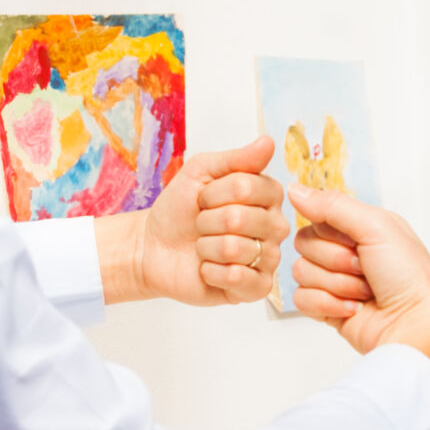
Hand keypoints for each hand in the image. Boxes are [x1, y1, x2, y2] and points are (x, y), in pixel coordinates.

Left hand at [99, 136, 289, 304]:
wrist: (153, 247)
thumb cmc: (179, 210)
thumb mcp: (202, 172)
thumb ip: (237, 159)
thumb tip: (267, 141)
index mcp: (268, 197)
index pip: (249, 187)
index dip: (215, 193)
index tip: (205, 198)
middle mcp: (276, 227)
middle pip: (240, 218)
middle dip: (206, 221)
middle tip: (202, 225)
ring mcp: (268, 259)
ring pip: (235, 248)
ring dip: (205, 247)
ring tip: (204, 247)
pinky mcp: (256, 288)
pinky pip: (238, 278)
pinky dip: (211, 272)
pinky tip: (208, 269)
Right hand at [287, 184, 429, 368]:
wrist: (414, 325)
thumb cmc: (408, 276)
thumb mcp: (377, 227)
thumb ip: (333, 206)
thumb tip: (294, 190)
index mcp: (361, 227)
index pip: (317, 217)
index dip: (332, 233)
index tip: (358, 243)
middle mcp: (347, 252)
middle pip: (305, 244)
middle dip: (336, 260)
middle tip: (365, 270)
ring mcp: (336, 281)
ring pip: (301, 272)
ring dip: (336, 284)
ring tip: (365, 292)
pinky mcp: (328, 308)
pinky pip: (300, 298)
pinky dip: (328, 305)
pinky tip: (355, 309)